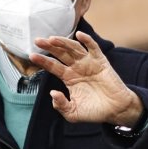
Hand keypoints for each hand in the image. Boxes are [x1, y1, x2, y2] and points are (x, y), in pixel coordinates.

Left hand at [29, 31, 143, 126]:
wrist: (116, 111)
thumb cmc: (94, 111)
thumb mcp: (73, 113)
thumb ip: (61, 105)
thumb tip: (52, 93)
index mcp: (69, 78)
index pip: (53, 66)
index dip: (43, 61)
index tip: (31, 55)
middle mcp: (77, 68)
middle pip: (60, 54)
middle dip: (49, 47)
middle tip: (37, 40)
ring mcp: (89, 63)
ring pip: (74, 49)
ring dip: (63, 42)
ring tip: (52, 39)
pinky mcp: (101, 62)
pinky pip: (93, 48)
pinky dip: (87, 41)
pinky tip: (79, 35)